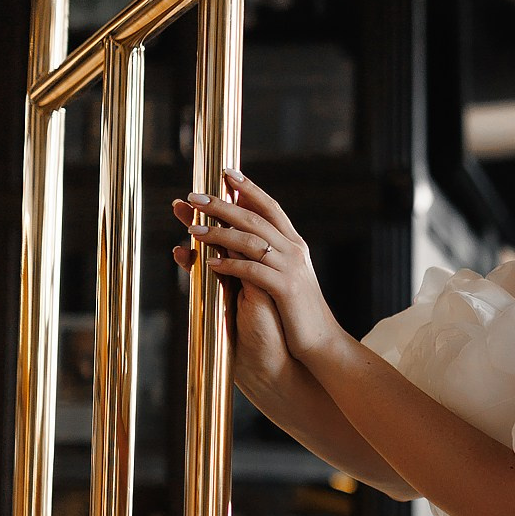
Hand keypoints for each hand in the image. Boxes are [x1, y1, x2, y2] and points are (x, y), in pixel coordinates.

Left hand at [171, 171, 340, 364]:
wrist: (323, 343)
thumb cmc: (297, 313)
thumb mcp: (284, 278)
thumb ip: (268, 257)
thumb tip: (244, 241)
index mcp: (294, 244)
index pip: (270, 207)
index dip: (248, 188)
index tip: (225, 172)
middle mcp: (294, 250)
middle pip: (254, 218)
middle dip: (222, 205)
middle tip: (193, 196)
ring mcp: (290, 268)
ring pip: (250, 241)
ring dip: (218, 233)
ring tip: (191, 229)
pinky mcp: (285, 289)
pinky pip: (252, 270)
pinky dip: (229, 265)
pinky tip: (209, 263)